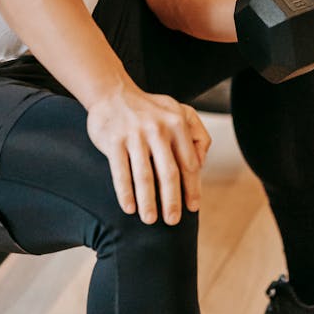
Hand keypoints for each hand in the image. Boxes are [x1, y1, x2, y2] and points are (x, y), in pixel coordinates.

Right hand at [86, 85, 210, 225]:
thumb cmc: (149, 109)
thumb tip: (201, 163)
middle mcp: (157, 128)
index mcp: (177, 122)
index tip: (192, 208)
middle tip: (173, 221)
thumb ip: (196, 133)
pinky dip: (125, 192)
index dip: (192, 188)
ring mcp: (134, 134)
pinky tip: (129, 207)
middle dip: (172, 200)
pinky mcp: (114, 140)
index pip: (189, 162)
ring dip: (148, 202)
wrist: (112, 92)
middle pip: (169, 172)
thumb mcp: (178, 111)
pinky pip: (121, 172)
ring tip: (150, 220)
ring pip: (144, 175)